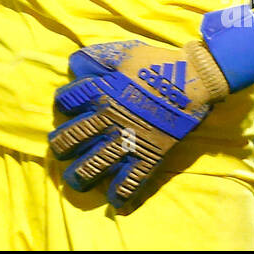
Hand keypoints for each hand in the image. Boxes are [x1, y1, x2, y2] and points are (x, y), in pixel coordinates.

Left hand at [49, 37, 230, 208]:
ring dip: (81, 175)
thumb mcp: (121, 51)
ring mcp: (128, 139)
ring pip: (95, 163)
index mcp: (101, 91)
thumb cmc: (155, 62)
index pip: (67, 100)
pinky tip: (114, 201)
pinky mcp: (149, 154)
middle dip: (62, 146)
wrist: (192, 77)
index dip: (63, 103)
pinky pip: (132, 181)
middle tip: (61, 149)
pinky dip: (121, 194)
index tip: (65, 105)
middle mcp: (109, 118)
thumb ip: (95, 58)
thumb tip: (74, 68)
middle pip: (73, 137)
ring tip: (76, 179)